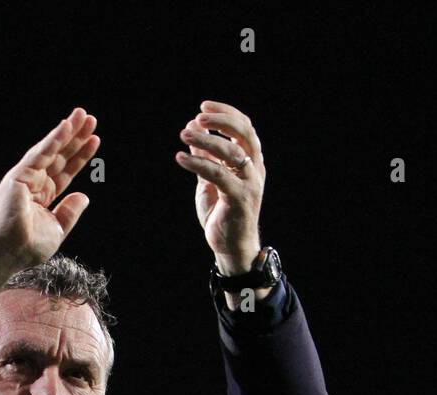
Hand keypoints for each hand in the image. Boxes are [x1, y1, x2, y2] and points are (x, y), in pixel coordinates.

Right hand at [0, 108, 99, 300]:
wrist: (8, 252)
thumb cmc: (28, 247)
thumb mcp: (57, 230)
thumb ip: (69, 212)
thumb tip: (83, 196)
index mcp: (42, 198)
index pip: (65, 172)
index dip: (80, 157)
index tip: (94, 141)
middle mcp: (33, 184)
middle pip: (60, 157)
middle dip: (76, 139)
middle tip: (91, 119)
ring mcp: (26, 178)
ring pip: (51, 151)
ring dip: (68, 132)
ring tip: (83, 115)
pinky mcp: (19, 175)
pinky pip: (40, 153)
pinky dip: (54, 139)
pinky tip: (67, 125)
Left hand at [174, 100, 265, 275]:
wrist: (232, 246)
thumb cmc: (222, 212)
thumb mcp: (211, 179)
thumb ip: (205, 155)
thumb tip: (193, 129)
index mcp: (251, 161)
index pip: (244, 127)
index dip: (226, 113)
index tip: (204, 107)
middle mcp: (254, 169)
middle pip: (244, 134)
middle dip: (221, 121)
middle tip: (198, 117)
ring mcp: (250, 184)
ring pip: (231, 153)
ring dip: (206, 141)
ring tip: (184, 134)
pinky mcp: (239, 198)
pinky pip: (218, 175)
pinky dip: (199, 163)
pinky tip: (181, 158)